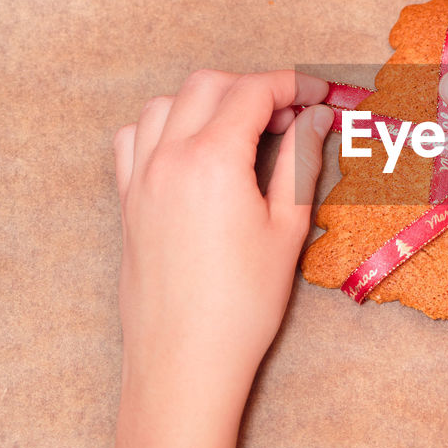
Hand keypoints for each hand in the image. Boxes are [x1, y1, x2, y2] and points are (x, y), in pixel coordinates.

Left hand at [113, 70, 331, 414]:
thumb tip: (314, 120)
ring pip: (166, 104)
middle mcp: (168, 159)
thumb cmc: (241, 306)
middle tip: (290, 117)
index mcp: (212, 161)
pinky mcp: (127, 202)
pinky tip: (191, 150)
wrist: (185, 362)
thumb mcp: (287, 229)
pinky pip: (135, 138)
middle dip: (253, 88)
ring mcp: (140, 179)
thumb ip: (300, 161)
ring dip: (207, 102)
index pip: (253, 93)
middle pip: (208, 86)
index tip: (320, 94)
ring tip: (242, 132)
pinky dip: (164, 127)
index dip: (294, 85)